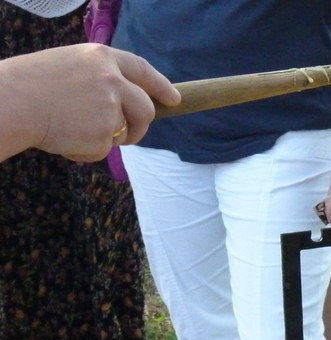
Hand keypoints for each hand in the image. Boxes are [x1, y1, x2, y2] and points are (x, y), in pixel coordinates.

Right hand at [0, 43, 179, 161]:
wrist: (11, 103)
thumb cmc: (31, 85)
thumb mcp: (70, 66)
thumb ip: (100, 79)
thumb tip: (124, 103)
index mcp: (102, 58)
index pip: (142, 70)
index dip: (161, 86)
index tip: (174, 98)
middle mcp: (113, 80)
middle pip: (146, 110)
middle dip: (140, 126)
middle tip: (128, 136)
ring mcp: (111, 107)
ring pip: (124, 133)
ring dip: (106, 139)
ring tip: (73, 129)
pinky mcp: (105, 133)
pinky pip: (103, 150)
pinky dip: (86, 150)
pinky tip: (63, 137)